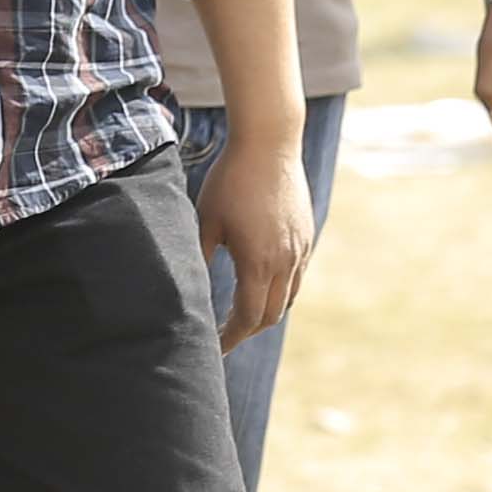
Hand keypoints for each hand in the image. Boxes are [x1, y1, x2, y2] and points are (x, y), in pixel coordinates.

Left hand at [196, 128, 312, 352]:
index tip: (214, 348)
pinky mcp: (307, 236)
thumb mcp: (205, 221)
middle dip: (247, 330)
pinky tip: (260, 284)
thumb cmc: (230, 180)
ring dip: (266, 312)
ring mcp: (301, 249)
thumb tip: (184, 290)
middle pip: (271, 315)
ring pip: (287, 298)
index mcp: (259, 262)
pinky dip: (279, 290)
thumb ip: (198, 258)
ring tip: (241, 315)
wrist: (269, 143)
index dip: (231, 337)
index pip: (248, 318)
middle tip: (223, 336)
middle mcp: (286, 261)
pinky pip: (296, 276)